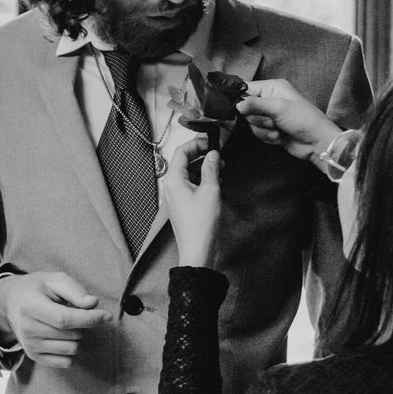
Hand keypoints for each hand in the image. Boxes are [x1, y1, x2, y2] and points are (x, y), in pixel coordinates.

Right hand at [0, 271, 116, 368]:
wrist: (10, 302)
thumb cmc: (36, 289)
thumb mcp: (54, 279)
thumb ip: (75, 290)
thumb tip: (93, 304)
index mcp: (31, 307)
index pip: (64, 319)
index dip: (89, 319)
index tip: (107, 316)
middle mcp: (27, 329)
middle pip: (72, 335)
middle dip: (83, 324)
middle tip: (74, 312)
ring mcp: (30, 345)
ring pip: (72, 349)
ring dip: (78, 337)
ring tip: (67, 324)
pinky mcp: (34, 356)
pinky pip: (67, 362)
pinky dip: (72, 350)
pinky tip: (64, 336)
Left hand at [160, 138, 222, 266]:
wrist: (197, 251)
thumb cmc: (201, 224)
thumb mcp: (211, 191)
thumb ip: (211, 168)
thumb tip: (213, 154)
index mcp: (173, 180)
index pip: (181, 152)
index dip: (197, 144)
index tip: (212, 142)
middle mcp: (171, 187)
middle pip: (184, 162)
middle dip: (202, 156)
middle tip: (220, 155)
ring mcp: (175, 197)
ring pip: (189, 174)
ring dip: (204, 169)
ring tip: (222, 169)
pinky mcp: (182, 205)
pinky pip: (190, 186)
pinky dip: (202, 181)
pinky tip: (217, 182)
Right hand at [239, 78, 340, 159]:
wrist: (316, 142)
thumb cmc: (303, 119)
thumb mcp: (278, 108)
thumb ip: (254, 104)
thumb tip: (236, 105)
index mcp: (272, 87)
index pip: (246, 89)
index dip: (242, 100)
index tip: (244, 109)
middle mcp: (269, 99)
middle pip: (246, 108)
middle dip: (258, 118)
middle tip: (273, 120)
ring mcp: (269, 115)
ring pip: (251, 122)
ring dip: (264, 129)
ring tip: (279, 129)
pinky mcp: (270, 129)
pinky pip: (257, 132)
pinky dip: (267, 136)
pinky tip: (280, 136)